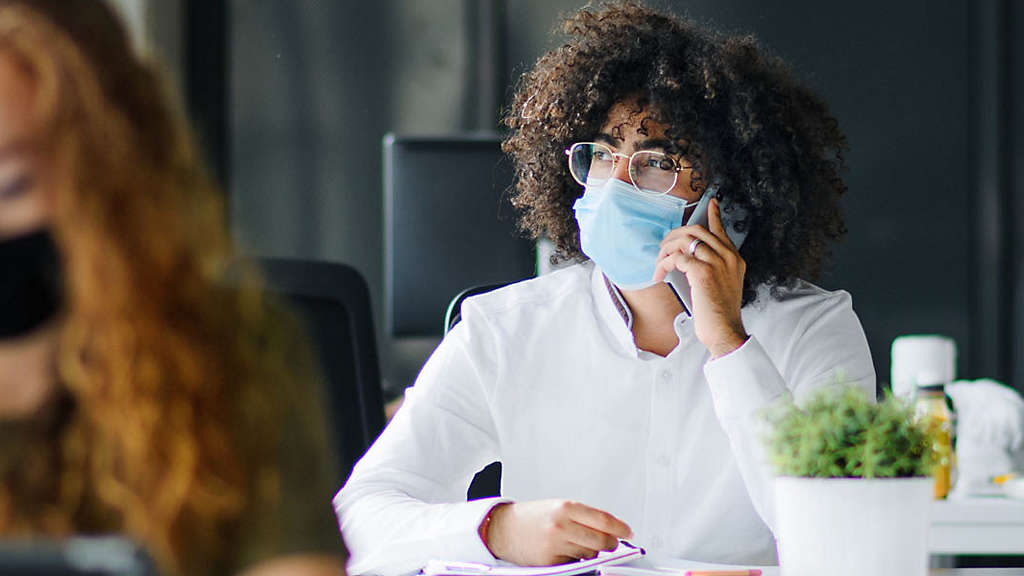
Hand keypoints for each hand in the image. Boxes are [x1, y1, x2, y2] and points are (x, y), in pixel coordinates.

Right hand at [483, 500, 632, 565]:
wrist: (504, 529)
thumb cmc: (531, 517)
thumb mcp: (558, 506)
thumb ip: (584, 516)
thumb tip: (611, 528)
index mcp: (565, 507)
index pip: (603, 519)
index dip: (620, 527)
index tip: (628, 532)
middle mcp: (561, 525)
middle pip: (602, 540)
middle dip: (611, 544)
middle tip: (612, 542)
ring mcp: (556, 545)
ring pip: (590, 554)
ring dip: (592, 552)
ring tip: (577, 543)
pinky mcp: (551, 562)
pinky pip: (575, 563)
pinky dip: (576, 559)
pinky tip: (566, 550)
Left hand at [653, 198, 747, 357]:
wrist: (724, 331)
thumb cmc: (719, 313)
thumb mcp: (722, 285)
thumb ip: (712, 267)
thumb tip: (688, 257)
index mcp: (734, 259)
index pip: (721, 230)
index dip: (713, 215)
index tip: (710, 203)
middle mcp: (728, 257)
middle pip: (697, 231)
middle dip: (675, 236)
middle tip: (663, 248)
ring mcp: (717, 263)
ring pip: (685, 241)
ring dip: (666, 251)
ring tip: (659, 263)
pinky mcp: (703, 273)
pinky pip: (677, 258)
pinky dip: (664, 265)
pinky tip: (659, 275)